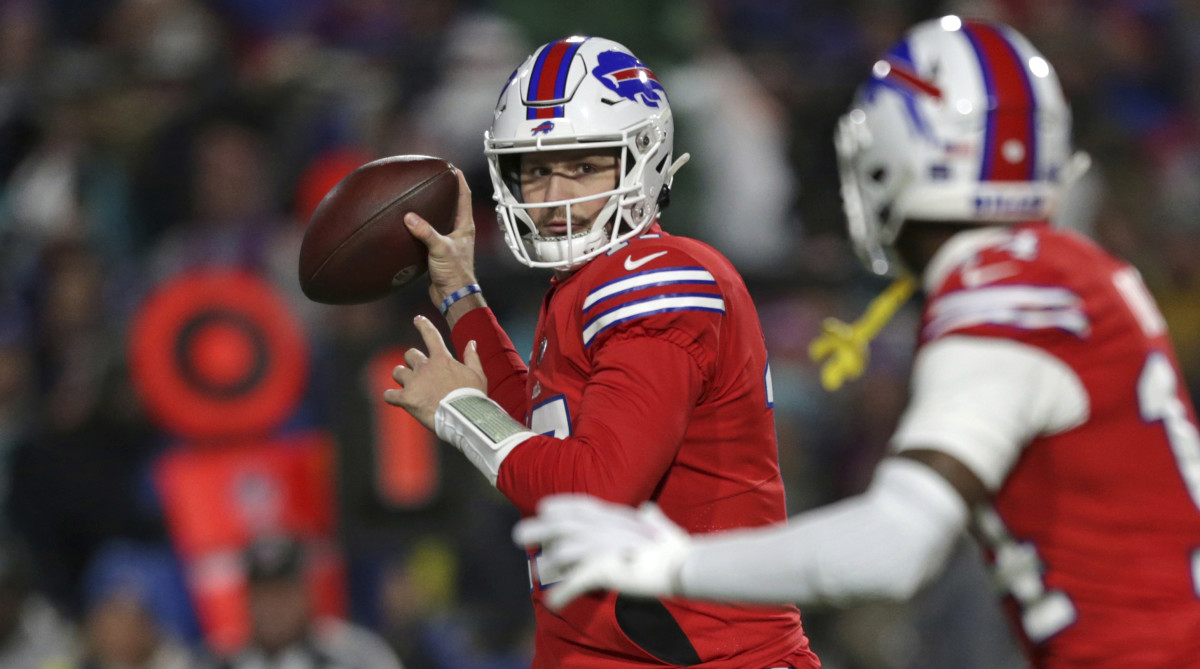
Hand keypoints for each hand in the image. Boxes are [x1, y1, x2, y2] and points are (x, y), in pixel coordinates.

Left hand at [384, 315, 486, 429]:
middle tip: (417, 372)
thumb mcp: (477, 375)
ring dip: (401, 376)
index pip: (431, 335)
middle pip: (410, 355)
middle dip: (412, 361)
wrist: (464, 416)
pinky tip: (395, 399)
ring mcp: (414, 382)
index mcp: (442, 359)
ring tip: (406, 385)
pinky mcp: (406, 398)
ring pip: (397, 372)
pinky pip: (389, 394)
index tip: (417, 319)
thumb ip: (472, 358)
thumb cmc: (473, 396)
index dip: (423, 325)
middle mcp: (425, 367)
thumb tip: (471, 342)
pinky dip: (391, 396)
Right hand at [404, 170, 480, 319]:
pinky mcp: (439, 251)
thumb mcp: (440, 249)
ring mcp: (450, 241)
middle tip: (434, 178)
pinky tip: (410, 223)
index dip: (460, 180)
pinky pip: (430, 233)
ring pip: (441, 219)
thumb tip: (409, 217)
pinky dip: (422, 226)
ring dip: (433, 209)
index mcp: (465, 226)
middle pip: (454, 204)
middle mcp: (459, 231)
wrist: (453, 295)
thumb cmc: (455, 273)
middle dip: (445, 191)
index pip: (465, 196)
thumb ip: (425, 232)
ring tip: (420, 197)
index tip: (452, 167)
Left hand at [512, 495, 691, 609]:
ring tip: (540, 575)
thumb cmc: (674, 547)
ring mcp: (601, 547)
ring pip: (560, 553)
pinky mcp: (603, 568)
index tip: (544, 508)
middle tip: (518, 536)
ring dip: (548, 565)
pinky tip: (554, 603)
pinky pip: (575, 582)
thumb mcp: (658, 526)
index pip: (578, 505)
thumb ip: (650, 516)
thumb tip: (648, 509)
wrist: (684, 565)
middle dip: (537, 530)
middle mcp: (602, 528)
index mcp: (613, 517)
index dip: (559, 506)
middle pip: (560, 525)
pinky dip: (563, 594)